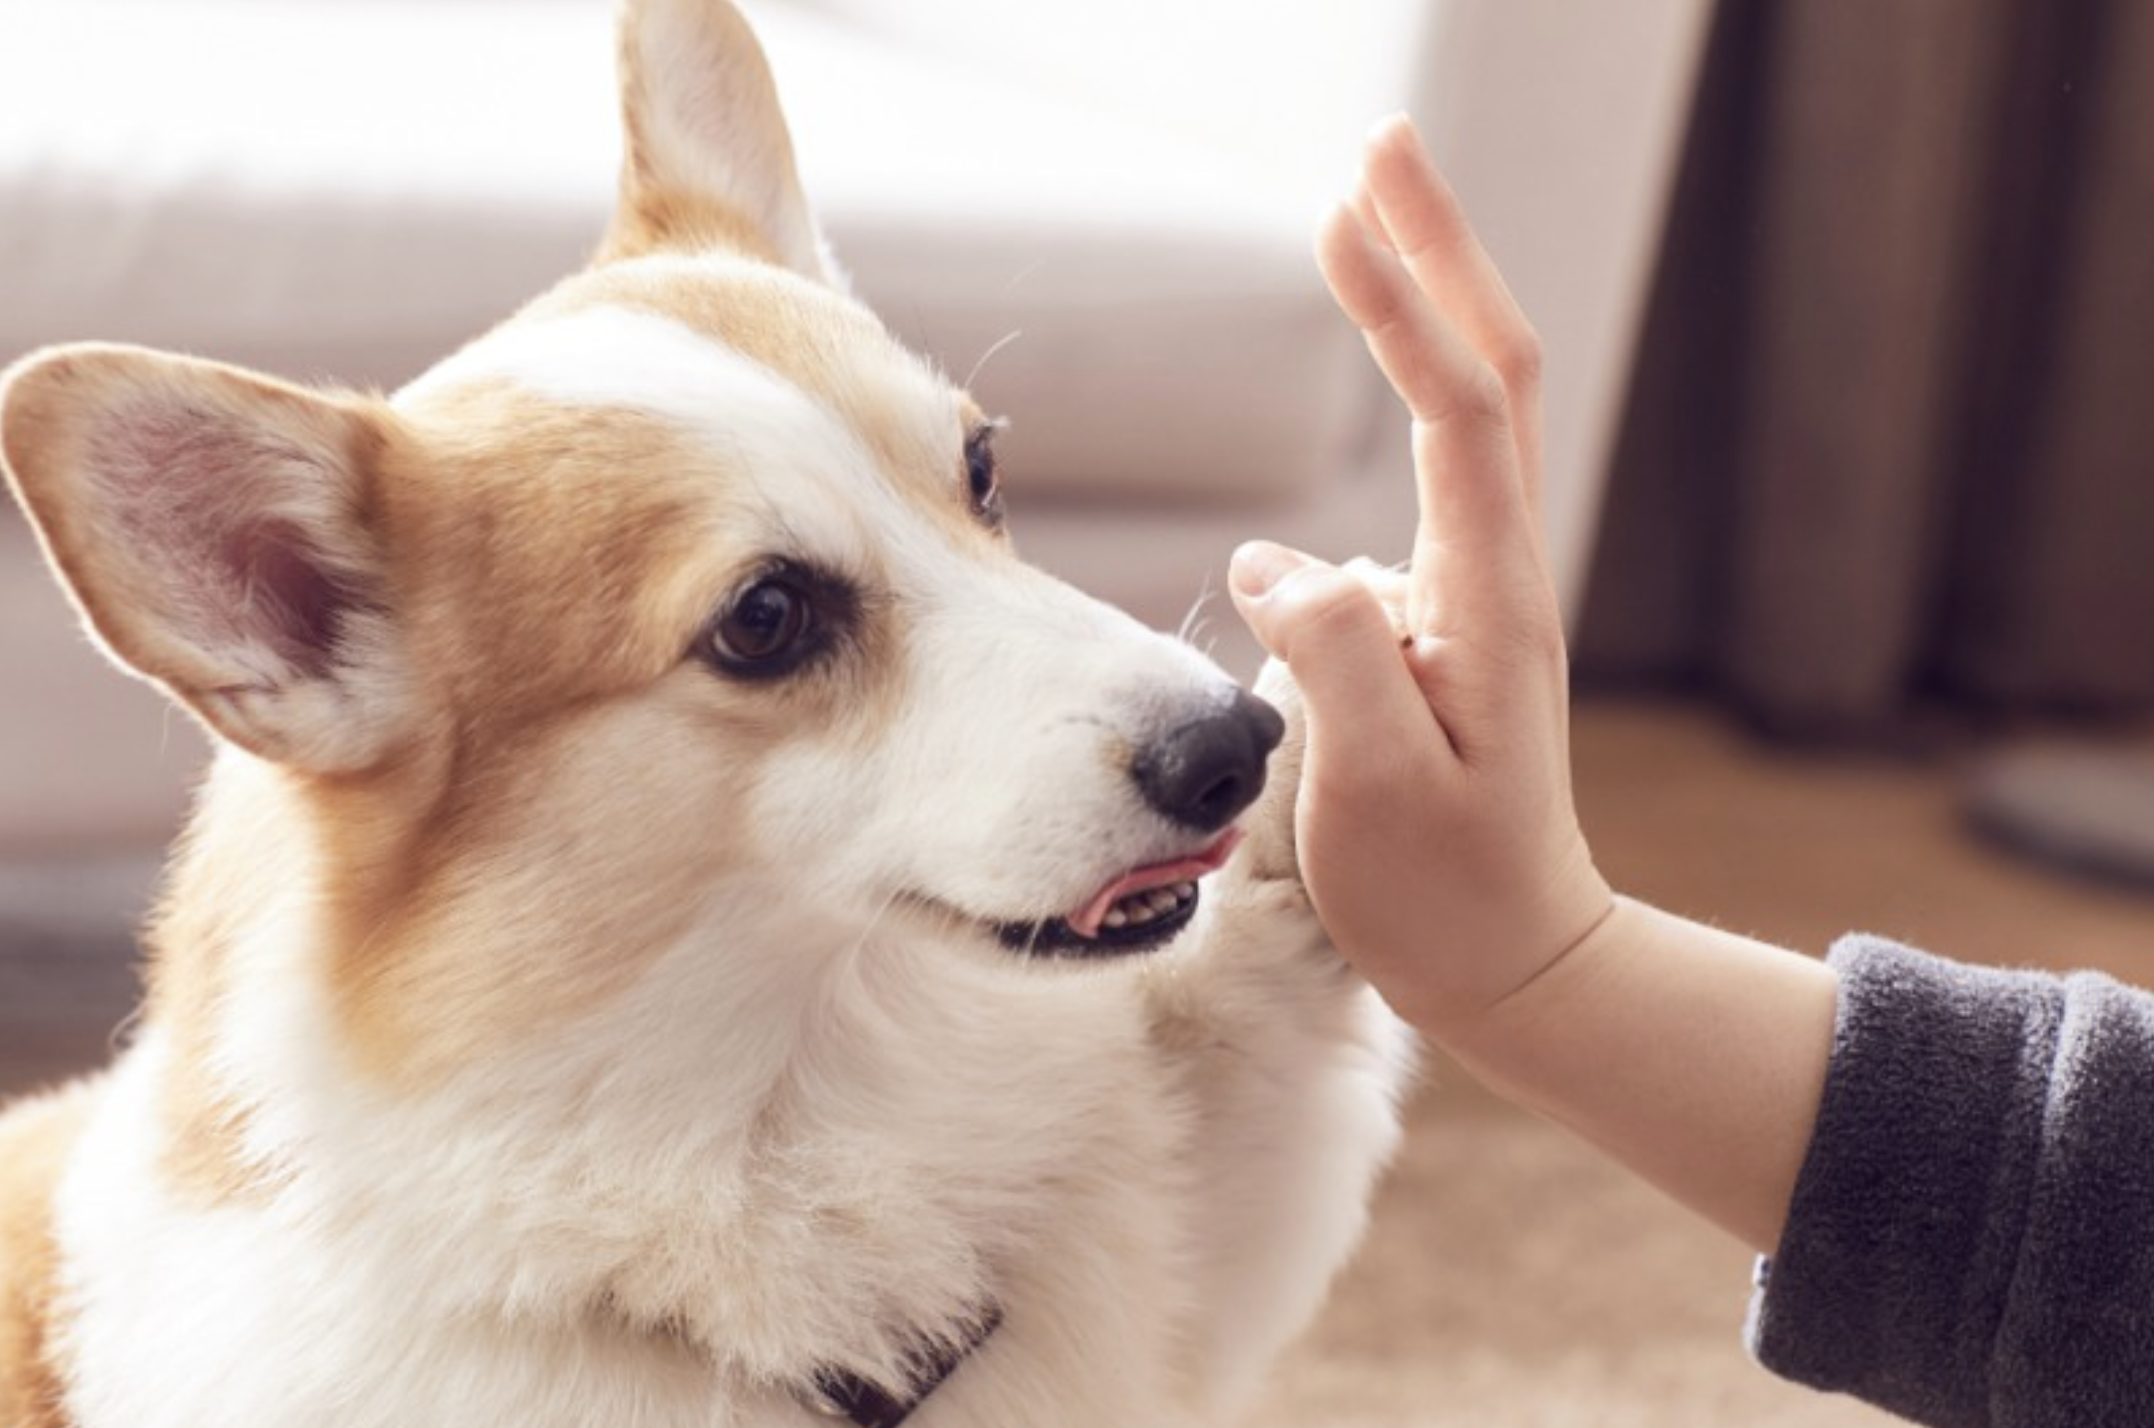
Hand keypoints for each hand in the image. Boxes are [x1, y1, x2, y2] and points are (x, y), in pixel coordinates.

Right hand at [1229, 116, 1613, 1044]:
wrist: (1516, 956)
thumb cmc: (1446, 889)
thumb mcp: (1379, 789)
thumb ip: (1336, 663)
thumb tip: (1280, 559)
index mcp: (1490, 597)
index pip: (1454, 412)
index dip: (1399, 306)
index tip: (1337, 211)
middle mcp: (1498, 570)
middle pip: (1488, 372)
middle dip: (1439, 252)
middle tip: (1377, 147)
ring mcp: (1476, 585)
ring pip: (1469, 410)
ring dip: (1425, 301)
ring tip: (1360, 212)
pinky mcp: (1444, 611)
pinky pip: (1432, 470)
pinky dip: (1407, 380)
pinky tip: (1371, 357)